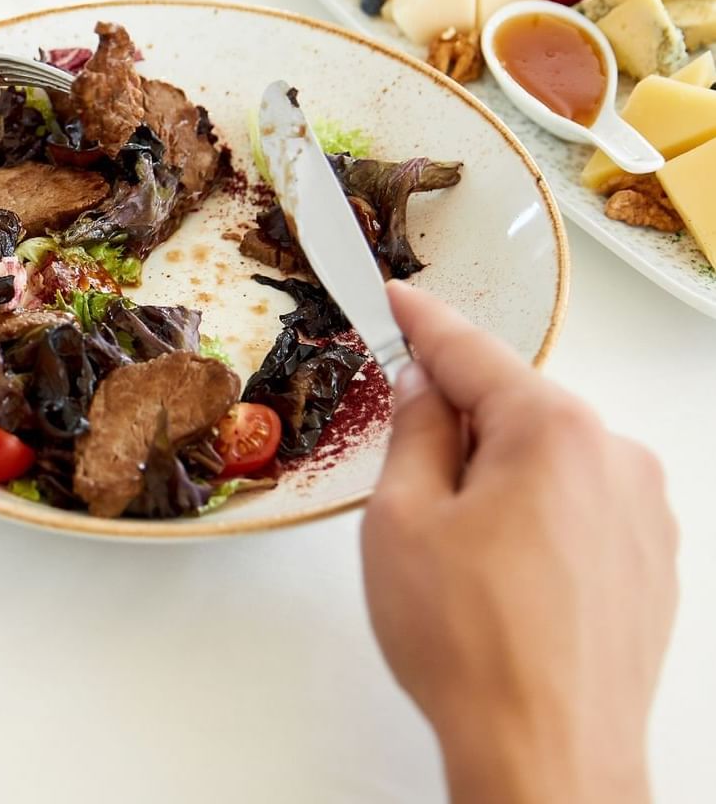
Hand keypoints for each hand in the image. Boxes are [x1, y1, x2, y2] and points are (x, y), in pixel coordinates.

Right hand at [362, 281, 676, 803]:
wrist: (548, 752)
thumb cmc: (470, 641)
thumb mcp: (402, 521)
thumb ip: (414, 435)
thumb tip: (425, 391)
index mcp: (555, 432)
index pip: (474, 353)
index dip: (423, 322)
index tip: (397, 297)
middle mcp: (617, 458)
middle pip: (518, 412)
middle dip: (460, 431)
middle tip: (408, 492)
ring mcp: (646, 514)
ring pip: (551, 466)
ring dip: (500, 485)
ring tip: (458, 565)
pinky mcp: (653, 564)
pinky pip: (582, 513)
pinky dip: (537, 526)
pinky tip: (502, 586)